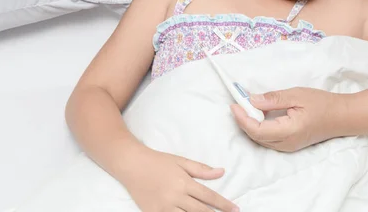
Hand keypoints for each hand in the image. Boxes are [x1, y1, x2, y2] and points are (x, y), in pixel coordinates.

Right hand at [123, 149, 238, 211]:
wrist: (131, 165)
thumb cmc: (157, 161)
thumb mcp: (180, 161)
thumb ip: (201, 169)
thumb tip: (221, 172)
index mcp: (184, 182)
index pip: (209, 197)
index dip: (223, 205)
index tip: (235, 209)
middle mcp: (175, 196)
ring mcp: (164, 207)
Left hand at [231, 87, 347, 151]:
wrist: (342, 117)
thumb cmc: (322, 103)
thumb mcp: (297, 95)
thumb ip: (273, 99)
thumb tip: (252, 100)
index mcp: (288, 131)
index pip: (257, 130)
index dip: (242, 118)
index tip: (234, 105)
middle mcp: (286, 144)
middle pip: (256, 137)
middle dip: (243, 121)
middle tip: (237, 104)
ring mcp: (288, 147)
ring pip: (261, 140)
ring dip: (250, 125)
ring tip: (244, 108)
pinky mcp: (290, 145)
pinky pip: (268, 140)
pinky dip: (259, 128)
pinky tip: (258, 115)